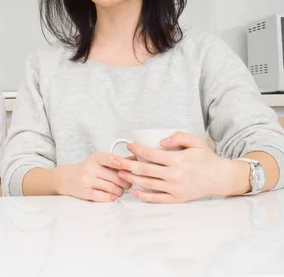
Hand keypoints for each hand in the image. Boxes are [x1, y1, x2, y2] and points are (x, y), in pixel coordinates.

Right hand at [57, 152, 132, 201]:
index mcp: (95, 158)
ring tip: (120, 191)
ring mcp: (86, 180)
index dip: (119, 162)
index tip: (127, 166)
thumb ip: (117, 160)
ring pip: (111, 188)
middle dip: (125, 183)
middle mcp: (90, 168)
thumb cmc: (88, 169)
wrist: (68, 178)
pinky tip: (113, 197)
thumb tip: (137, 158)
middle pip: (115, 177)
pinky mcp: (84, 192)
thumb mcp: (100, 161)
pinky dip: (110, 198)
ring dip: (120, 192)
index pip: (108, 158)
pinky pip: (101, 196)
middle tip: (128, 184)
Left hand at [112, 131, 234, 202]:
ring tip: (120, 173)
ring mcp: (175, 188)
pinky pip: (156, 199)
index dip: (137, 150)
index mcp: (178, 160)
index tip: (129, 146)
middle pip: (145, 170)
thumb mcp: (196, 141)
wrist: (221, 178)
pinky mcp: (176, 198)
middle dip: (127, 165)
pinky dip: (143, 196)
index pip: (151, 154)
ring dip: (131, 179)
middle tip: (115, 160)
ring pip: (147, 184)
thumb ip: (178, 137)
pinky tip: (133, 190)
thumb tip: (160, 142)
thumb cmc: (206, 158)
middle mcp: (175, 175)